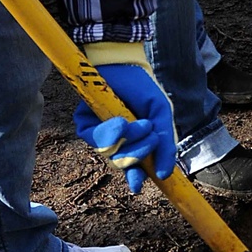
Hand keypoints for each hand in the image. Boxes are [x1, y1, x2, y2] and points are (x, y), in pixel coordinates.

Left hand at [74, 62, 177, 194]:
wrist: (124, 64)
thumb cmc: (143, 89)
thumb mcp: (161, 116)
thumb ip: (166, 145)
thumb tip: (164, 175)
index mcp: (134, 141)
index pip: (133, 166)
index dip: (136, 178)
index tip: (138, 186)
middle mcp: (115, 140)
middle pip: (123, 163)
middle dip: (140, 152)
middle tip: (151, 132)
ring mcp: (99, 133)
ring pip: (110, 154)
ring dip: (130, 140)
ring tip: (140, 123)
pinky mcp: (85, 124)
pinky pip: (97, 140)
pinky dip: (113, 132)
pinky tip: (120, 120)